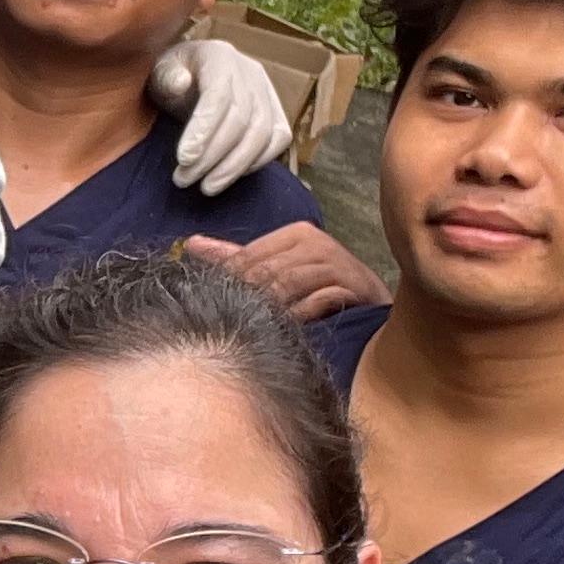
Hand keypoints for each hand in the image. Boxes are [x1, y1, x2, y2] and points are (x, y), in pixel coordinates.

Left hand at [152, 35, 295, 192]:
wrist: (191, 75)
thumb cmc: (171, 77)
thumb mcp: (159, 72)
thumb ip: (166, 77)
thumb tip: (179, 83)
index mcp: (219, 55)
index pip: (219, 94)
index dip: (203, 129)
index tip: (183, 159)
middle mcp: (250, 71)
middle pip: (241, 119)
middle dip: (212, 156)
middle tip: (184, 180)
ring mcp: (267, 92)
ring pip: (263, 133)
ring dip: (234, 167)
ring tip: (205, 186)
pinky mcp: (277, 112)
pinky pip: (278, 140)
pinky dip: (256, 162)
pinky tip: (228, 176)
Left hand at [187, 218, 386, 323]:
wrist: (371, 302)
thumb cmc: (320, 285)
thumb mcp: (278, 268)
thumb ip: (238, 258)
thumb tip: (191, 244)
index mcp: (295, 234)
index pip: (249, 256)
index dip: (230, 282)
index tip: (214, 305)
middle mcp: (316, 243)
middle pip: (266, 271)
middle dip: (248, 298)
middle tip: (234, 322)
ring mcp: (337, 263)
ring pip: (288, 284)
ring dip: (271, 309)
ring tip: (258, 328)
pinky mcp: (355, 286)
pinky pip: (318, 300)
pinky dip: (300, 315)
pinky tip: (289, 329)